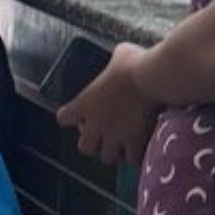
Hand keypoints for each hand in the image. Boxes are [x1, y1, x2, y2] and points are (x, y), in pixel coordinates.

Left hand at [57, 42, 159, 165]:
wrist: (151, 77)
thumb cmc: (134, 63)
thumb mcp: (120, 56)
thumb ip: (115, 61)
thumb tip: (124, 54)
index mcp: (85, 103)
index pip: (63, 118)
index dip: (72, 119)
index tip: (85, 114)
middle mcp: (95, 123)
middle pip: (84, 148)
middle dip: (95, 144)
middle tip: (108, 134)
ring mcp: (115, 134)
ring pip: (108, 158)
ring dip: (117, 152)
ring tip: (127, 142)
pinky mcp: (135, 141)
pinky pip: (133, 160)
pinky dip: (138, 157)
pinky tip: (145, 146)